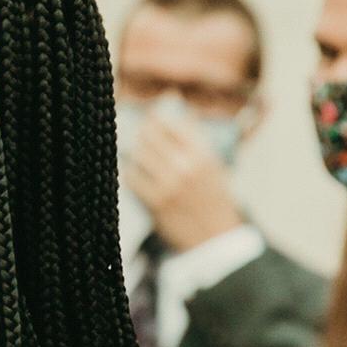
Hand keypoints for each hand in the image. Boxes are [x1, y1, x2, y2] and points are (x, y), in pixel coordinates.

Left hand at [122, 108, 243, 251]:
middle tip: (139, 133)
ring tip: (137, 152)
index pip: (173, 125)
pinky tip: (134, 173)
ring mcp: (169, 185)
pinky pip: (132, 178)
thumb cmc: (213, 198)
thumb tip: (180, 109)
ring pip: (139, 155)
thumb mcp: (214, 166)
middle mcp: (186, 167)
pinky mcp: (155, 202)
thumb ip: (196, 140)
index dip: (158, 118)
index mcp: (203, 155)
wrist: (216, 237)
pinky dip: (130, 172)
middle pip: (151, 136)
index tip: (151, 116)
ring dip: (135, 151)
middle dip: (143, 132)